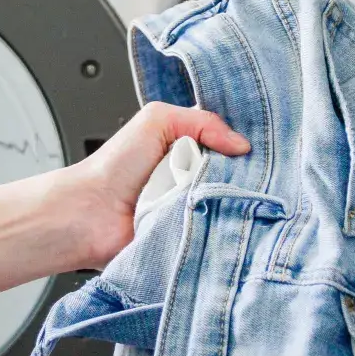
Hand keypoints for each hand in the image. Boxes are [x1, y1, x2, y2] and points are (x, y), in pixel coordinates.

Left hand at [64, 102, 249, 268]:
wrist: (92, 213)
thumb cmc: (115, 166)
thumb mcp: (157, 121)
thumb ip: (202, 121)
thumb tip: (241, 145)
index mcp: (188, 148)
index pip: (230, 143)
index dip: (244, 144)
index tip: (262, 146)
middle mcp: (195, 177)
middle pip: (238, 174)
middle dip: (245, 173)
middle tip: (251, 172)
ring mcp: (195, 207)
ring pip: (232, 202)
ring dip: (230, 198)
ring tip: (226, 194)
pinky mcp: (193, 234)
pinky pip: (217, 229)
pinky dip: (218, 223)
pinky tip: (216, 216)